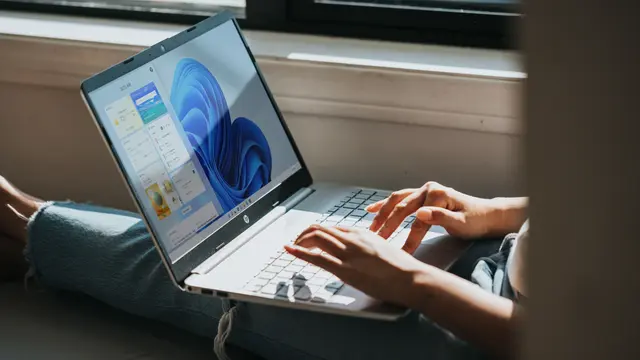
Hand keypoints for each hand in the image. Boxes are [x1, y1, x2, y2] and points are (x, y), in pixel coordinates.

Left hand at [285, 225, 427, 307]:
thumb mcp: (384, 250)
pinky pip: (316, 257)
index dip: (318, 233)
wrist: (411, 277)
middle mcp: (352, 239)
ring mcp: (348, 253)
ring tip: (293, 247)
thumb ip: (369, 248)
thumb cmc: (403, 268)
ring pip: (316, 238)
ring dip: (300, 242)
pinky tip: (290, 250)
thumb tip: (363, 254)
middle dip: (304, 235)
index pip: (333, 228)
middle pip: (321, 229)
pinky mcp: (345, 269)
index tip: (311, 239)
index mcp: (362, 233)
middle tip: (297, 243)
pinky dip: (299, 252)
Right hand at [366, 182, 511, 252]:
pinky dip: (385, 204)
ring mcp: (424, 191)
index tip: (400, 253)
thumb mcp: (462, 223)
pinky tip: (370, 209)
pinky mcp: (421, 195)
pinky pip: (399, 199)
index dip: (408, 237)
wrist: (486, 215)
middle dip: (388, 225)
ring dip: (382, 214)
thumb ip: (441, 217)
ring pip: (397, 201)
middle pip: (402, 208)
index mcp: (437, 195)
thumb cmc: (476, 221)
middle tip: (377, 241)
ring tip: (371, 228)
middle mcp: (428, 189)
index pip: (418, 220)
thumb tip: (420, 213)